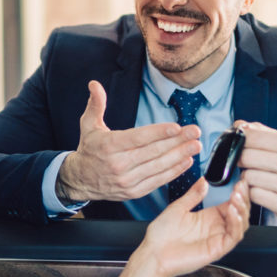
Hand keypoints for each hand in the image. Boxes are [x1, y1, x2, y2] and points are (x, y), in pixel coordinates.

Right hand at [57, 80, 200, 202]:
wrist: (80, 180)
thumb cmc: (89, 149)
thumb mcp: (88, 125)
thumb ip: (96, 104)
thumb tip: (94, 84)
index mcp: (109, 146)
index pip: (138, 138)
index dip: (159, 133)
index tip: (177, 127)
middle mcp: (118, 164)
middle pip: (153, 152)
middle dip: (177, 141)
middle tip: (195, 132)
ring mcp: (127, 180)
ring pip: (158, 167)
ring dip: (180, 156)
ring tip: (195, 146)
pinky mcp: (133, 191)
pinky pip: (157, 181)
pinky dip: (173, 172)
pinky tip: (186, 162)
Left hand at [133, 178, 249, 276]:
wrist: (153, 254)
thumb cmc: (161, 236)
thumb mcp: (178, 207)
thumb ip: (193, 194)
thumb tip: (203, 181)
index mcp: (208, 217)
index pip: (231, 204)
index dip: (239, 193)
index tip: (240, 181)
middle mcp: (215, 228)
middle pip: (240, 213)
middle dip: (243, 199)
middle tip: (240, 188)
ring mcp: (217, 239)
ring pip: (240, 225)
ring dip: (242, 210)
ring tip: (236, 198)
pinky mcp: (217, 249)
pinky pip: (233, 237)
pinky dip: (236, 224)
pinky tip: (232, 212)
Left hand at [234, 120, 276, 220]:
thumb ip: (260, 132)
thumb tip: (238, 125)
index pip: (252, 137)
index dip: (240, 142)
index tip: (240, 145)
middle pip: (247, 157)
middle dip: (242, 160)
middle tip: (247, 164)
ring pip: (248, 177)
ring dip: (247, 178)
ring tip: (258, 178)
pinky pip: (254, 195)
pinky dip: (253, 193)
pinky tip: (262, 190)